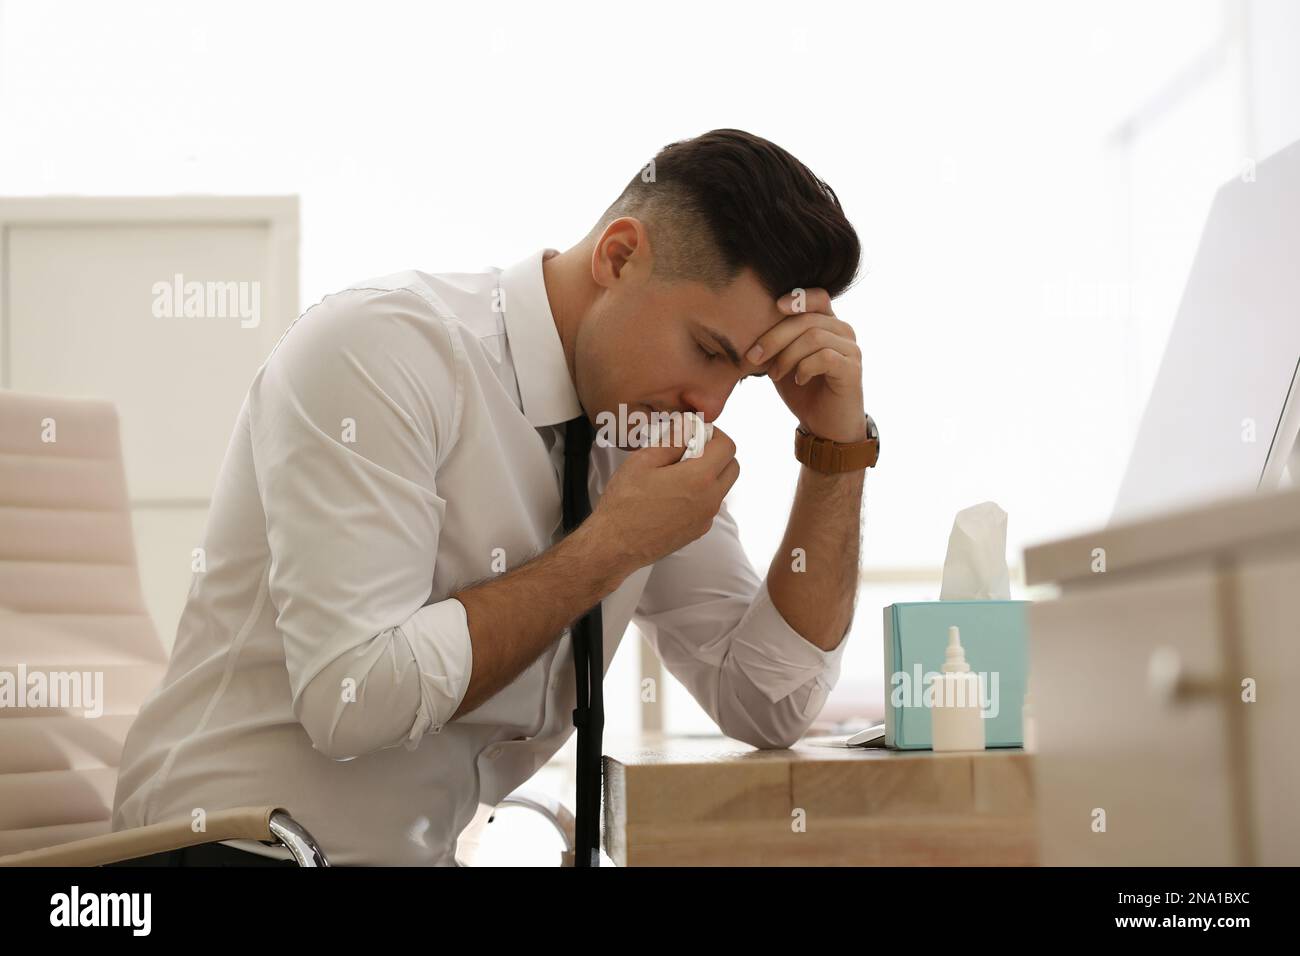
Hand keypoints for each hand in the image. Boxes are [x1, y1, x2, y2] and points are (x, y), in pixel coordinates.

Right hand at [588, 425, 738, 572]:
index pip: (727, 447)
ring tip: (676, 473)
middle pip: (732, 467)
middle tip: (688, 450)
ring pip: (721, 487)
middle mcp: (710, 499)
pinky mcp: (698, 531)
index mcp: (699, 478)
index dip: (713, 434)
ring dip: (709, 474)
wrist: (615, 545)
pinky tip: (672, 494)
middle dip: (716, 453)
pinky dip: (700, 493)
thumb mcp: (644, 460)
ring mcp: (706, 518)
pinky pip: (709, 505)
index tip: (695, 433)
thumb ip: (673, 439)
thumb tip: (689, 425)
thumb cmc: (625, 502)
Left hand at [746, 288, 865, 443]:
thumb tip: (744, 326)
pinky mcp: (852, 369)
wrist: (825, 428)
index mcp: (827, 324)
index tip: (774, 306)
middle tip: (754, 357)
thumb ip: (774, 342)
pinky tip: (798, 380)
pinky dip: (805, 367)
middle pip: (806, 319)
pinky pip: (825, 357)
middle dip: (774, 337)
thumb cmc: (803, 392)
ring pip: (814, 337)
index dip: (797, 298)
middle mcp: (843, 331)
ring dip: (787, 355)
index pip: (817, 296)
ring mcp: (851, 349)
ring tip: (774, 374)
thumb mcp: (783, 362)